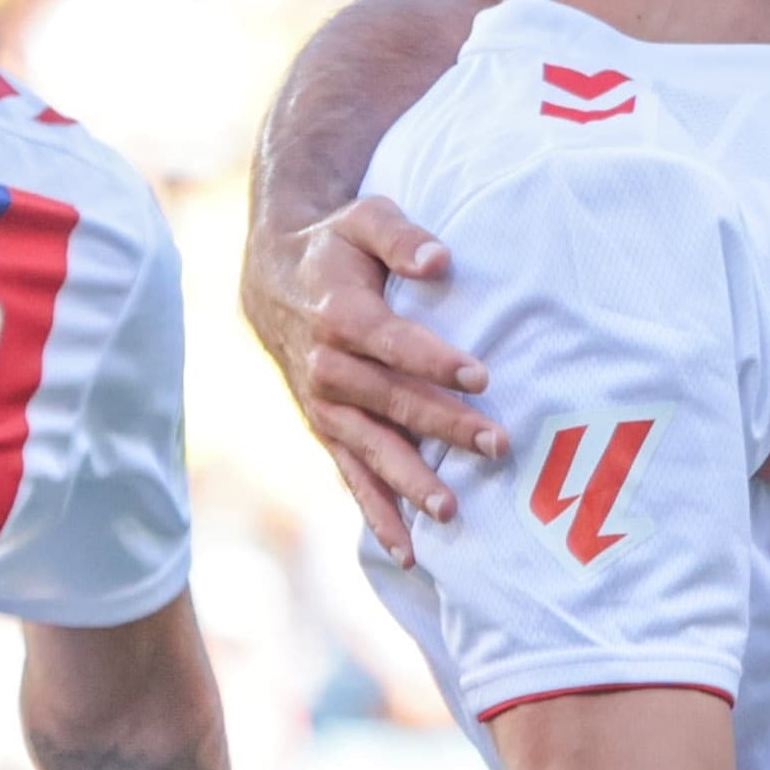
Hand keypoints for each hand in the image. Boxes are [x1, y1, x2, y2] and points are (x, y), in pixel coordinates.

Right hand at [241, 195, 498, 560]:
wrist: (272, 278)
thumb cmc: (335, 246)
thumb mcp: (365, 219)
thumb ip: (403, 237)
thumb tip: (440, 259)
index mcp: (339, 315)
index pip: (394, 342)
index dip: (435, 360)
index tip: (481, 375)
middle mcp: (327, 367)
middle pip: (392, 401)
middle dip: (444, 426)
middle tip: (496, 445)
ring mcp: (325, 406)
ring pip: (371, 448)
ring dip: (410, 482)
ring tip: (451, 512)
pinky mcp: (327, 431)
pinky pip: (352, 477)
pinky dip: (377, 514)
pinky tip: (408, 550)